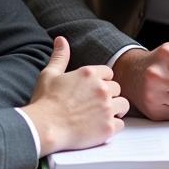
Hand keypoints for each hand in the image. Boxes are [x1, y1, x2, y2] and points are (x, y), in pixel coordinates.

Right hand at [22, 36, 128, 153]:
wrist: (44, 128)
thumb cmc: (45, 102)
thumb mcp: (49, 74)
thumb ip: (60, 56)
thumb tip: (61, 39)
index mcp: (90, 73)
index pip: (109, 73)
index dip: (102, 81)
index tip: (93, 89)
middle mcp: (102, 89)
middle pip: (117, 89)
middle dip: (109, 95)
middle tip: (96, 104)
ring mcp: (107, 108)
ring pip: (123, 105)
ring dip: (115, 109)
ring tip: (102, 114)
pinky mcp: (108, 127)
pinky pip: (121, 124)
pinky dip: (113, 125)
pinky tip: (101, 127)